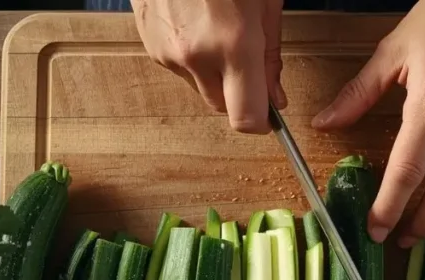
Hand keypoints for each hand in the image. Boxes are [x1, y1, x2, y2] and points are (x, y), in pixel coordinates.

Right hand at [131, 0, 285, 133]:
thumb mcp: (266, 0)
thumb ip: (271, 54)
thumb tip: (275, 96)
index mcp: (233, 43)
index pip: (245, 119)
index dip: (261, 123)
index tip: (269, 115)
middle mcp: (195, 55)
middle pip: (222, 108)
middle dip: (239, 95)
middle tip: (250, 62)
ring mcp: (167, 51)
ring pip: (199, 87)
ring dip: (215, 74)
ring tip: (221, 29)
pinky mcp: (148, 43)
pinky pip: (178, 67)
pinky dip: (193, 56)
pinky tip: (199, 23)